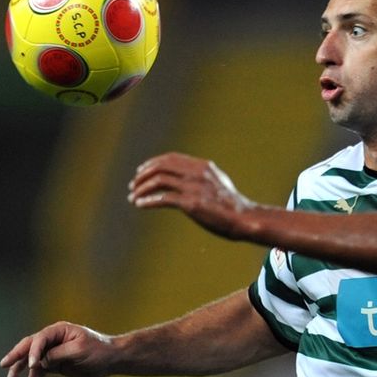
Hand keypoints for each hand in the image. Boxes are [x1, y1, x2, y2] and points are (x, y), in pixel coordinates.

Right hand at [0, 321, 112, 376]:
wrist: (110, 359)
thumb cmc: (99, 349)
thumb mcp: (79, 350)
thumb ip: (58, 354)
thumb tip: (41, 362)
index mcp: (60, 330)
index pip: (40, 338)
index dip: (34, 351)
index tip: (33, 365)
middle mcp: (54, 339)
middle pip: (30, 346)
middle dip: (17, 355)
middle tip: (4, 364)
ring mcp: (53, 351)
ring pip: (32, 360)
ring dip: (21, 369)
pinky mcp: (55, 363)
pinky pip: (39, 371)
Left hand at [128, 152, 251, 238]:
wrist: (243, 218)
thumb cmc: (232, 204)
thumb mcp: (218, 182)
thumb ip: (203, 175)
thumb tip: (187, 175)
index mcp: (203, 166)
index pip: (170, 158)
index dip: (152, 163)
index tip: (141, 171)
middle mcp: (197, 173)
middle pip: (161, 167)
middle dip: (143, 175)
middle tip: (133, 185)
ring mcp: (193, 187)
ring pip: (158, 181)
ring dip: (142, 189)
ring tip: (133, 197)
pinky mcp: (191, 203)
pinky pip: (163, 198)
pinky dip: (148, 200)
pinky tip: (141, 204)